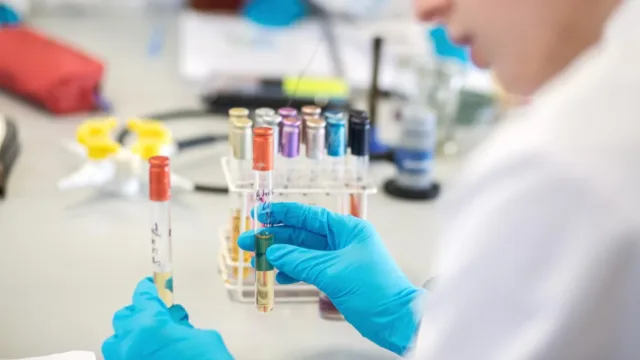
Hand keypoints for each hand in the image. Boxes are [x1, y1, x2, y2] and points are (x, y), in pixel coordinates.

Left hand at [102, 278, 233, 359]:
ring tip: (149, 342)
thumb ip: (184, 328)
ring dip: (129, 337)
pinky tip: (147, 357)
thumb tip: (177, 327)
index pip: (143, 297)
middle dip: (139, 314)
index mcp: (151, 326)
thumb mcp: (205, 339)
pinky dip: (130, 355)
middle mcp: (130, 343)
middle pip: (124, 317)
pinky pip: (120, 359)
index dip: (149, 290)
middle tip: (159, 318)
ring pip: (114, 342)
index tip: (153, 287)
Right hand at [238, 203, 424, 354]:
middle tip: (249, 243)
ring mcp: (340, 259)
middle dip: (275, 239)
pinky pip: (310, 269)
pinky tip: (279, 276)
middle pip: (302, 235)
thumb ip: (300, 260)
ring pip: (304, 253)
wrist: (395, 319)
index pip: (309, 215)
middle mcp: (344, 241)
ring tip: (258, 262)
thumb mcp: (333, 271)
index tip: (260, 214)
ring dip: (282, 257)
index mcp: (348, 229)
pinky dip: (294, 272)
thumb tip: (274, 253)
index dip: (283, 214)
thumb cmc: (375, 290)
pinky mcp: (338, 277)